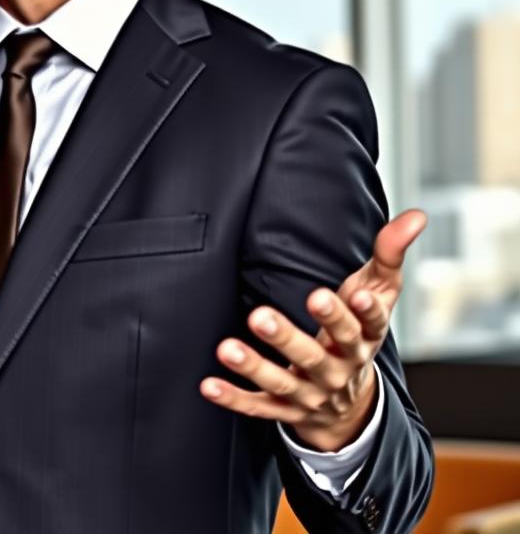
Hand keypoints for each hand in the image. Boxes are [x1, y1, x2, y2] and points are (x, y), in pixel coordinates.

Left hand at [200, 209, 426, 451]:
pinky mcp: (286, 411)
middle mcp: (338, 369)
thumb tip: (417, 215)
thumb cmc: (359, 331)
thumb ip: (390, 254)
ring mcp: (311, 393)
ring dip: (254, 366)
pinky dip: (235, 398)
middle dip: (288, 337)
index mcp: (363, 340)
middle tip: (261, 315)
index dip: (364, 313)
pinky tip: (209, 385)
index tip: (355, 295)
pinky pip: (259, 407)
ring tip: (227, 347)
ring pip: (283, 382)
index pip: (368, 328)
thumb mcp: (379, 293)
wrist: (351, 405)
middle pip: (316, 355)